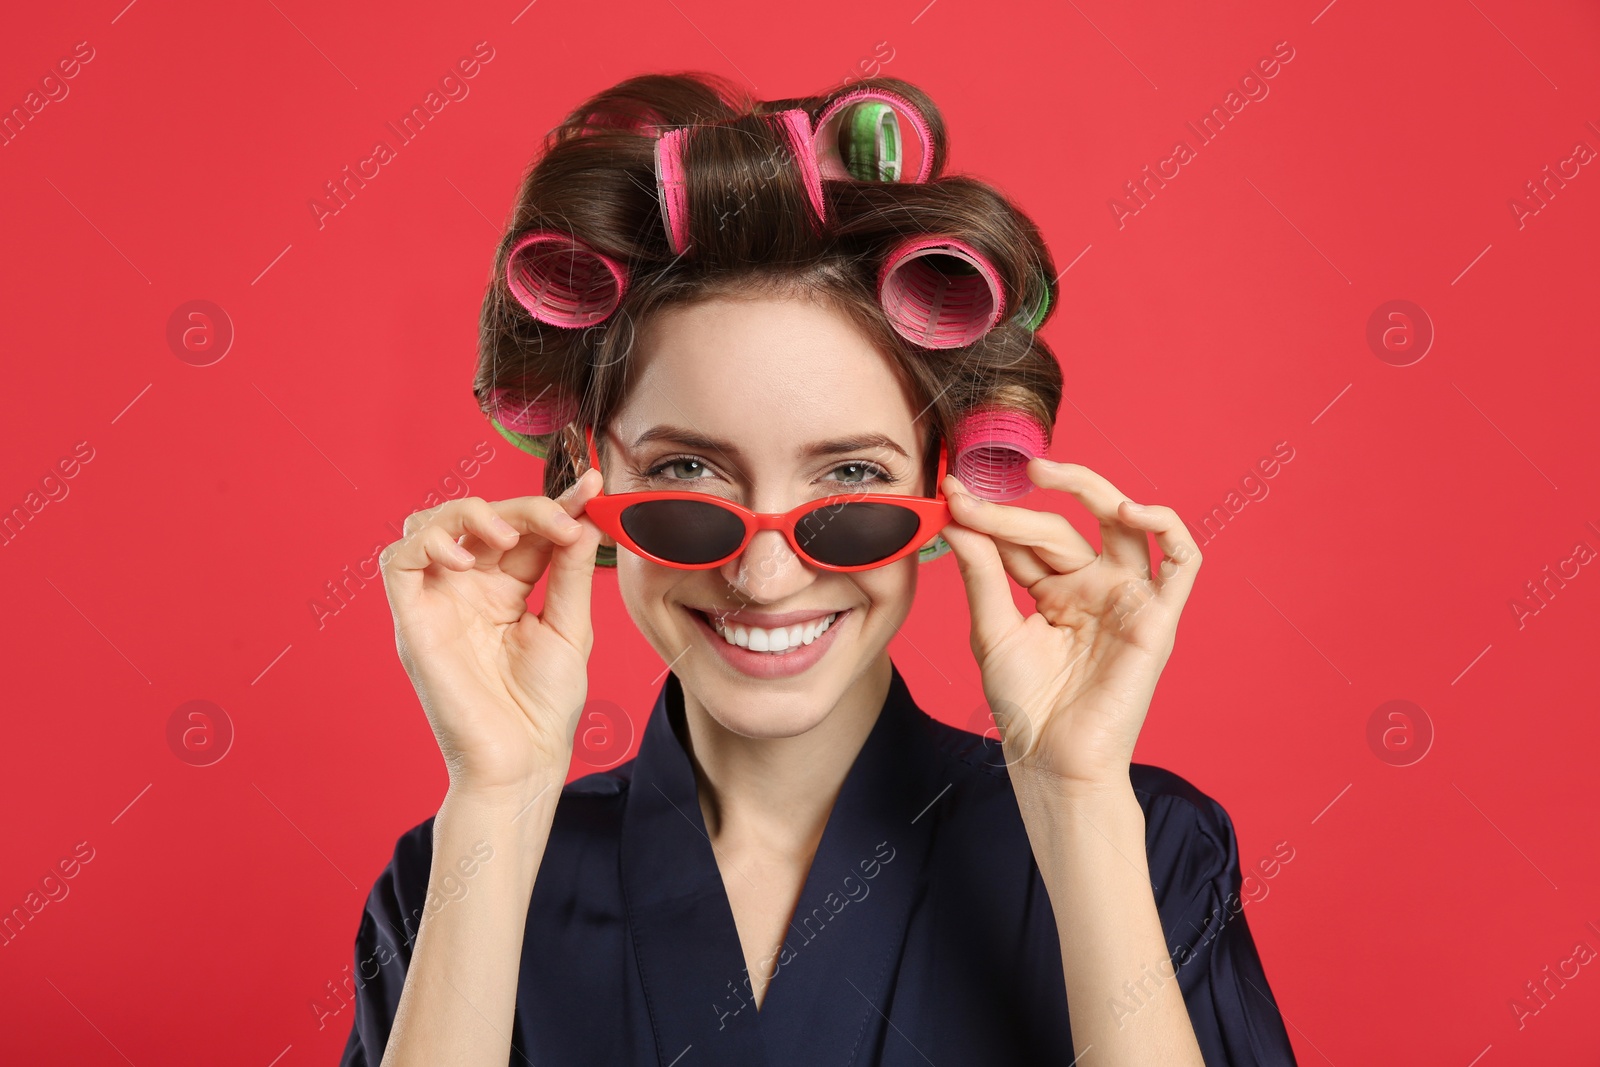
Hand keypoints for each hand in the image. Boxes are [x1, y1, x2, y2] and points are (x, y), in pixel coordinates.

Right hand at [379, 468, 605, 795]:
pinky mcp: (412, 621)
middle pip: (478, 517)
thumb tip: (583, 516)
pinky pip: (397, 561)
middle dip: (523, 506)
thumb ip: (569, 572)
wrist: (523, 762)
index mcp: (505, 591)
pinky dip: (426, 542)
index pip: (523, 529)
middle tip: (562, 519)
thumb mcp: (569, 629)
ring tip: (507, 536)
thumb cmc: (544, 709)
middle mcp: (467, 589)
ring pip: (427, 524)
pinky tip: (465, 558)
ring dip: (468, 512)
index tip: (592, 484)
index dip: (554, 502)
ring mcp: (438, 603)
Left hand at [938, 460, 1202, 796]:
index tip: (951, 494)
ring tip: (1044, 473)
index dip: (991, 514)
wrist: (1050, 762)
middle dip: (1014, 509)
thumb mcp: (992, 631)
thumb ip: (982, 573)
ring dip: (1091, 488)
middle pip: (1063, 527)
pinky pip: (1182, 560)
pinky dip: (1166, 525)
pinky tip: (1129, 510)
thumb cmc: (1025, 707)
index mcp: (1055, 590)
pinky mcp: (1157, 618)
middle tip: (974, 492)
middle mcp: (1094, 587)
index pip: (1027, 537)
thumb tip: (958, 517)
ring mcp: (1127, 598)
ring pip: (1123, 524)